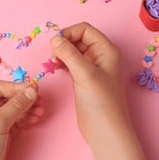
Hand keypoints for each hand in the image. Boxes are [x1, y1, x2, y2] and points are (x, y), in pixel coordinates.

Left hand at [0, 80, 42, 159]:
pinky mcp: (0, 135)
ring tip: (40, 110)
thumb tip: (31, 91)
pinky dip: (25, 119)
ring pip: (12, 110)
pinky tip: (35, 118)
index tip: (34, 88)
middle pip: (6, 98)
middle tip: (40, 99)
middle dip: (23, 98)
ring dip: (27, 109)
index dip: (16, 87)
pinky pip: (14, 122)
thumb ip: (15, 105)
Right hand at [50, 22, 147, 159]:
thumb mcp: (85, 74)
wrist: (104, 130)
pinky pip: (69, 63)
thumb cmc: (101, 102)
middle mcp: (99, 56)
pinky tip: (56, 68)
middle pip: (77, 38)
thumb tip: (54, 39)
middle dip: (63, 43)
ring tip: (53, 63)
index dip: (68, 33)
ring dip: (60, 53)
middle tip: (52, 56)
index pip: (84, 30)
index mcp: (105, 50)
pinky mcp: (82, 78)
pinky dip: (61, 63)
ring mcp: (90, 68)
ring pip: (72, 51)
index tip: (55, 44)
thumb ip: (69, 54)